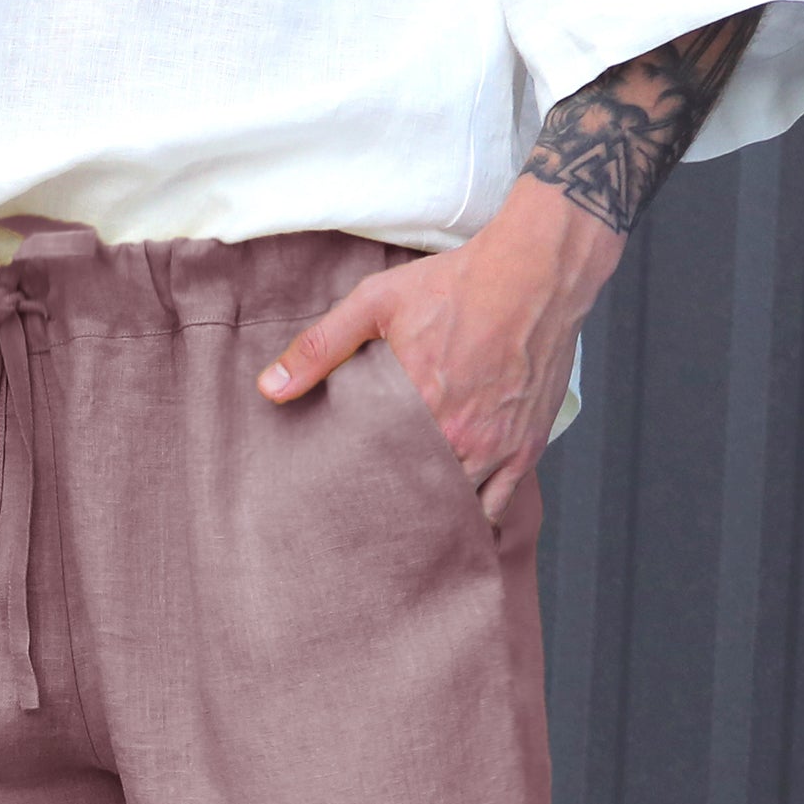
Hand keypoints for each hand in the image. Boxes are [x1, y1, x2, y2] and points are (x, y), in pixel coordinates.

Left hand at [258, 178, 623, 522]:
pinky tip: (453, 527)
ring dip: (429, 520)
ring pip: (454, 510)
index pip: (373, 473)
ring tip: (404, 532)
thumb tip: (268, 389)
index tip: (336, 506)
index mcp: (415, 406)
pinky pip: (497, 508)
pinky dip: (475, 522)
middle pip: (413, 500)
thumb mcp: (376, 303)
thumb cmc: (456, 283)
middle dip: (390, 515)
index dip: (354, 493)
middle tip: (365, 529)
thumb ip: (319, 347)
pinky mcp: (525, 450)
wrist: (535, 272)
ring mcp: (494, 448)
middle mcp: (456, 436)